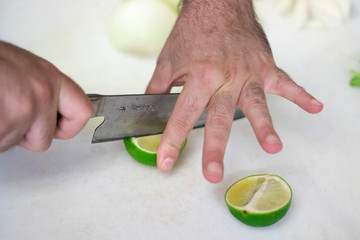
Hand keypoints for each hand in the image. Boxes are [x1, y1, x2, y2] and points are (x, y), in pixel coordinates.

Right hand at [0, 41, 92, 151]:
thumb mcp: (20, 66)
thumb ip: (39, 88)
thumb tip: (48, 110)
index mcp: (49, 77)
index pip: (82, 112)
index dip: (68, 127)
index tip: (59, 127)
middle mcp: (42, 93)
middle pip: (43, 139)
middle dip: (23, 135)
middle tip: (6, 115)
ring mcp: (22, 110)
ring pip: (12, 143)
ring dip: (0, 132)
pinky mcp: (3, 125)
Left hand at [146, 0, 322, 182]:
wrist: (218, 4)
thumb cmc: (193, 31)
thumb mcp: (168, 59)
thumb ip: (159, 87)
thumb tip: (149, 107)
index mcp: (199, 76)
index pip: (183, 114)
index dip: (172, 140)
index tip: (166, 161)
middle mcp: (225, 78)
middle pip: (219, 118)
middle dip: (215, 148)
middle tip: (213, 174)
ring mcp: (248, 73)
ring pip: (256, 103)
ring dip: (265, 125)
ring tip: (273, 146)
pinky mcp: (265, 67)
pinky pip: (285, 82)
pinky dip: (301, 95)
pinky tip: (315, 107)